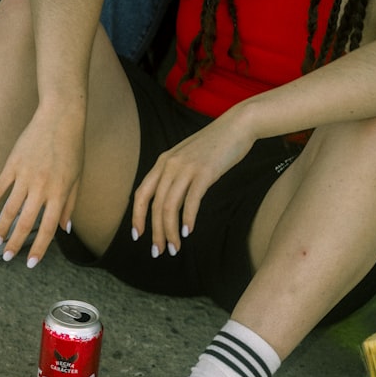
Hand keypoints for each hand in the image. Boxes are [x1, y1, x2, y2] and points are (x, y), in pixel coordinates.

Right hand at [0, 106, 84, 267]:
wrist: (60, 117)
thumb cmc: (72, 148)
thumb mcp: (78, 177)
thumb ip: (70, 205)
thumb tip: (65, 229)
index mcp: (60, 192)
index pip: (49, 228)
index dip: (39, 248)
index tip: (31, 263)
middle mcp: (42, 187)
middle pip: (25, 222)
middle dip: (15, 243)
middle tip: (6, 257)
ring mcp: (25, 175)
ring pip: (9, 208)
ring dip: (1, 227)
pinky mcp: (13, 164)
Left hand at [131, 109, 254, 255]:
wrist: (238, 125)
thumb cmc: (214, 145)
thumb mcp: (187, 158)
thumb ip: (175, 176)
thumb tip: (169, 201)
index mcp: (162, 163)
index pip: (141, 194)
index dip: (137, 217)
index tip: (138, 236)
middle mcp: (169, 165)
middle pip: (155, 205)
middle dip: (155, 232)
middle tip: (159, 251)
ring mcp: (186, 168)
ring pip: (170, 206)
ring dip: (170, 231)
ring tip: (174, 248)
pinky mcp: (205, 172)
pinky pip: (191, 201)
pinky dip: (188, 219)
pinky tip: (188, 232)